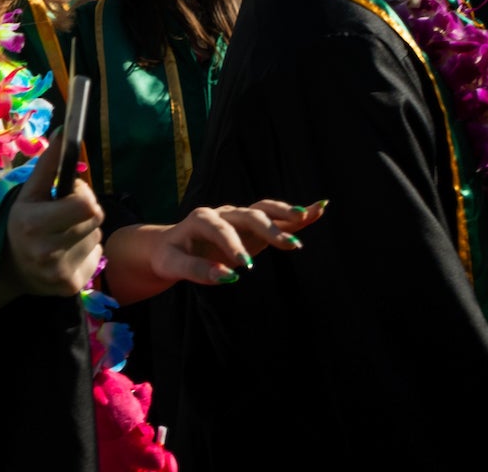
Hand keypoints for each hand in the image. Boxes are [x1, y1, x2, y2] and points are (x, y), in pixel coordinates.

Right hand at [0, 129, 104, 303]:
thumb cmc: (20, 222)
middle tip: (64, 214)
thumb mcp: (28, 192)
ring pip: (97, 237)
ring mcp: (62, 272)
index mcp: (35, 224)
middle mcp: (48, 251)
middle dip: (84, 212)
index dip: (83, 195)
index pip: (87, 206)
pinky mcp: (73, 285)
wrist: (10, 268)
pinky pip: (97, 257)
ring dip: (85, 231)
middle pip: (95, 220)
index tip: (68, 194)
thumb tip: (64, 131)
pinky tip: (67, 252)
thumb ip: (48, 164)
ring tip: (63, 234)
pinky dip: (86, 251)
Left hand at [103, 198, 321, 305]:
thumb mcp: (173, 265)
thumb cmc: (169, 256)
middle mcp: (222, 214)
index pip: (220, 230)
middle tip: (290, 245)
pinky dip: (294, 214)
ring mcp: (238, 218)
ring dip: (286, 213)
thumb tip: (228, 277)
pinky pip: (274, 217)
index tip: (245, 265)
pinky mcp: (251, 227)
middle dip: (269, 229)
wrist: (169, 246)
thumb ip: (197, 270)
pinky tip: (318, 209)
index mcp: (200, 219)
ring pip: (263, 210)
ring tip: (309, 215)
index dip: (233, 246)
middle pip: (248, 215)